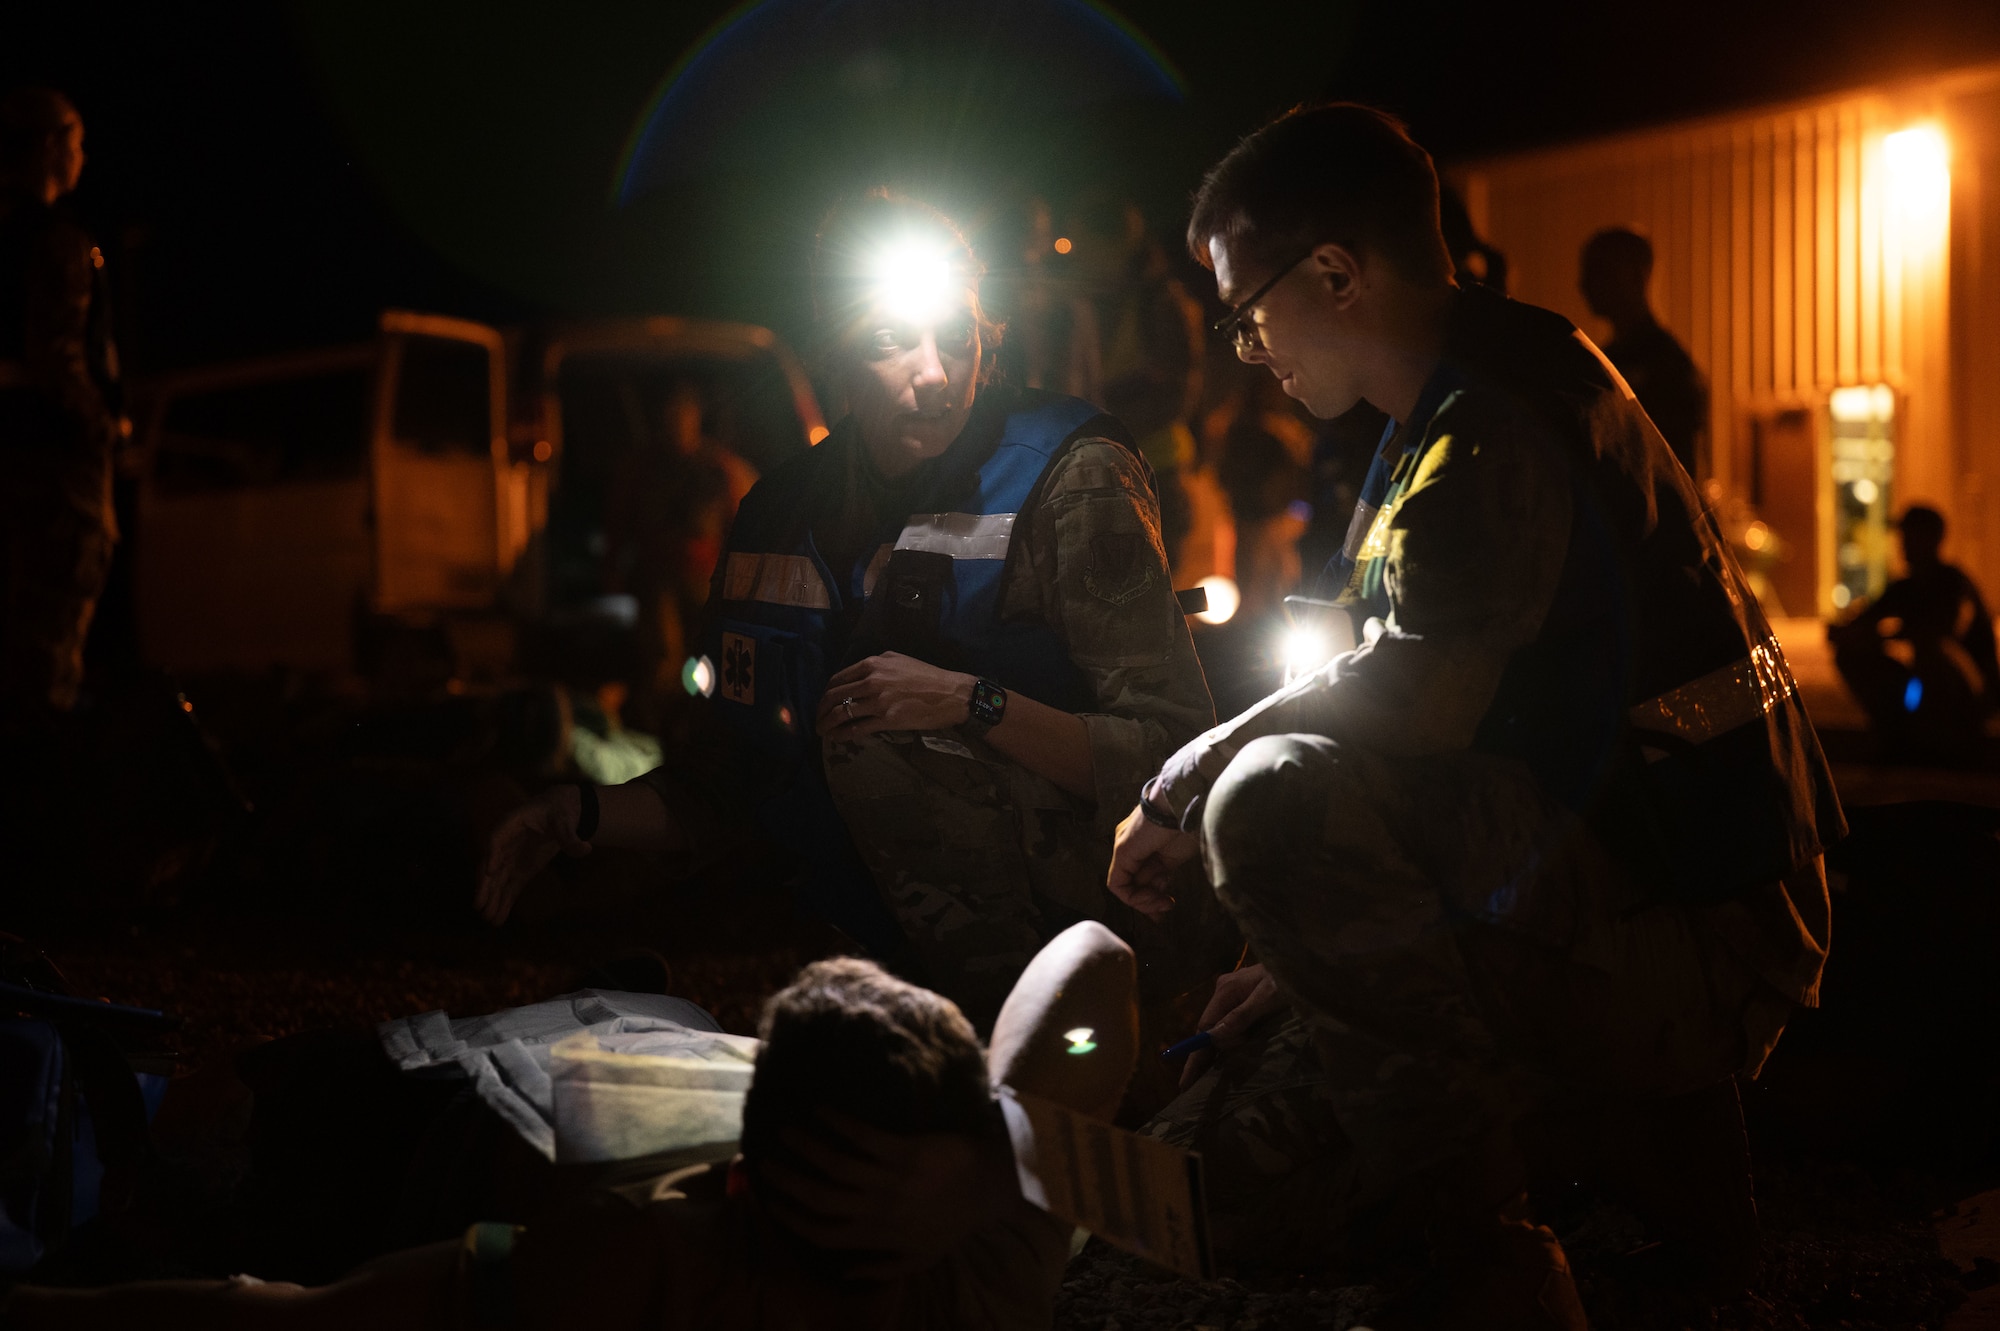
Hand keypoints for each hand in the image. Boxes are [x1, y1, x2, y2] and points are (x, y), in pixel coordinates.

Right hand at [475, 786, 589, 924]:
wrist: (560, 812)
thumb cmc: (558, 811)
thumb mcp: (565, 820)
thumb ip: (571, 836)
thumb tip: (585, 849)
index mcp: (513, 822)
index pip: (498, 837)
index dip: (493, 853)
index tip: (490, 870)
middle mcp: (506, 843)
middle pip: (492, 863)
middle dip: (485, 885)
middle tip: (479, 904)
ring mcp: (511, 858)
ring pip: (498, 880)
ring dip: (492, 898)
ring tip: (488, 919)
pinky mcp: (520, 870)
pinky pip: (510, 887)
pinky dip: (505, 902)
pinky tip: (499, 919)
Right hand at [756, 1110, 1017, 1278]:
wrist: (990, 1190)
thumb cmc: (952, 1224)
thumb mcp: (918, 1259)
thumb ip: (880, 1269)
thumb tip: (844, 1272)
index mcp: (874, 1235)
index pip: (820, 1232)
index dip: (790, 1217)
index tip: (769, 1199)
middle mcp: (876, 1209)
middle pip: (819, 1196)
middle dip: (787, 1180)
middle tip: (765, 1161)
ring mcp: (889, 1178)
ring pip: (835, 1164)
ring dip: (806, 1147)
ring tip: (786, 1130)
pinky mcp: (905, 1150)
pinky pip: (863, 1135)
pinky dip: (838, 1122)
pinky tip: (821, 1109)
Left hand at [816, 652, 974, 739]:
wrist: (952, 694)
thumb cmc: (928, 676)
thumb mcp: (898, 660)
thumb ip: (876, 666)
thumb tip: (858, 678)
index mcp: (873, 664)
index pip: (837, 679)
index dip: (825, 693)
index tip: (823, 703)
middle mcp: (872, 680)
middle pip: (834, 696)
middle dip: (820, 710)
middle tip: (818, 720)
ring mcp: (879, 701)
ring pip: (842, 713)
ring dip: (827, 724)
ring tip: (822, 732)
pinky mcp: (887, 720)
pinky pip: (857, 729)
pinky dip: (843, 735)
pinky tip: (837, 739)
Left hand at [1106, 804, 1198, 920]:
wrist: (1184, 804)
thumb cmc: (1186, 824)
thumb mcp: (1174, 855)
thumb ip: (1162, 871)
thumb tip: (1156, 889)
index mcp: (1144, 843)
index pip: (1140, 875)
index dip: (1151, 896)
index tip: (1167, 905)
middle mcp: (1130, 844)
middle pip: (1132, 882)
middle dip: (1147, 903)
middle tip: (1163, 912)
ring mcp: (1123, 847)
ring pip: (1125, 885)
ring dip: (1145, 901)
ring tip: (1165, 903)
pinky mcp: (1122, 851)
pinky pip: (1119, 884)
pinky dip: (1135, 897)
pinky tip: (1156, 897)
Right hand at [1180, 963, 1284, 1087]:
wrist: (1304, 965)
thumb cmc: (1288, 979)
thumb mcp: (1267, 998)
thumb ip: (1241, 1017)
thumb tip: (1213, 1038)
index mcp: (1226, 989)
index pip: (1205, 1025)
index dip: (1197, 1052)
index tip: (1188, 1076)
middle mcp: (1225, 992)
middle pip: (1208, 1028)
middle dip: (1199, 1055)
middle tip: (1186, 1084)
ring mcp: (1235, 996)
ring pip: (1219, 1027)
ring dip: (1215, 1051)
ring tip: (1204, 1076)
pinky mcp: (1246, 1000)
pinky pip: (1231, 1025)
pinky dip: (1227, 1041)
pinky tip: (1222, 1056)